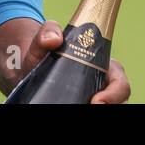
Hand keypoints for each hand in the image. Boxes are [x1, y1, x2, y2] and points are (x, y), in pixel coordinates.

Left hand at [0, 17, 131, 101]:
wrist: (25, 71)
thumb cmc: (40, 55)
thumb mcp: (41, 42)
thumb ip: (46, 32)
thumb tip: (55, 39)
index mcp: (100, 66)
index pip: (119, 82)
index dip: (115, 94)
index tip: (97, 102)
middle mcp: (100, 85)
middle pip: (117, 101)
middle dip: (109, 106)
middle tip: (89, 109)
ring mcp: (91, 97)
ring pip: (105, 107)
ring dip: (96, 111)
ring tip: (73, 108)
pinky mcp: (81, 103)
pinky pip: (88, 110)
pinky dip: (84, 111)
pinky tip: (65, 108)